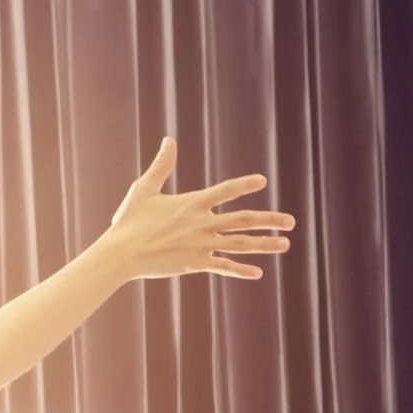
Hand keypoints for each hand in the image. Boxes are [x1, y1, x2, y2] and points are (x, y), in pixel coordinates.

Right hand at [99, 137, 293, 280]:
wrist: (121, 254)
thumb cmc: (129, 221)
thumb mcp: (144, 189)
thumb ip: (162, 165)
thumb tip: (169, 140)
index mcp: (192, 203)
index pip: (226, 191)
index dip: (244, 185)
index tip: (262, 181)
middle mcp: (202, 223)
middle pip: (243, 220)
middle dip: (270, 220)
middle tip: (291, 221)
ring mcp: (201, 245)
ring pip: (240, 244)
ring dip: (265, 244)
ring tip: (285, 244)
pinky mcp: (195, 264)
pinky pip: (223, 267)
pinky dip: (240, 270)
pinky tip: (258, 272)